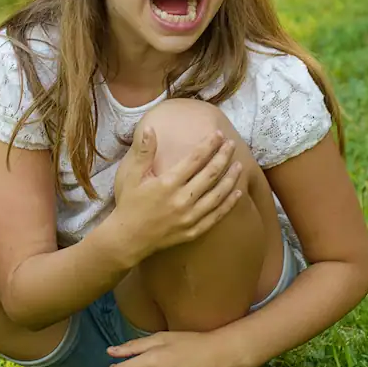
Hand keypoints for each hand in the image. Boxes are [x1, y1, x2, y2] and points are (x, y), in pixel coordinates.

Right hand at [111, 127, 245, 259]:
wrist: (128, 238)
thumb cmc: (129, 204)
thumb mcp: (131, 176)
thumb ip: (143, 152)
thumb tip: (149, 128)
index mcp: (168, 183)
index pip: (195, 159)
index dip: (209, 145)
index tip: (218, 134)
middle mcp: (182, 199)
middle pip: (210, 174)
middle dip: (223, 156)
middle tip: (231, 144)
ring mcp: (190, 217)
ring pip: (218, 194)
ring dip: (230, 178)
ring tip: (239, 165)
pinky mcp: (193, 231)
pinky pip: (216, 216)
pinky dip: (229, 204)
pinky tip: (238, 193)